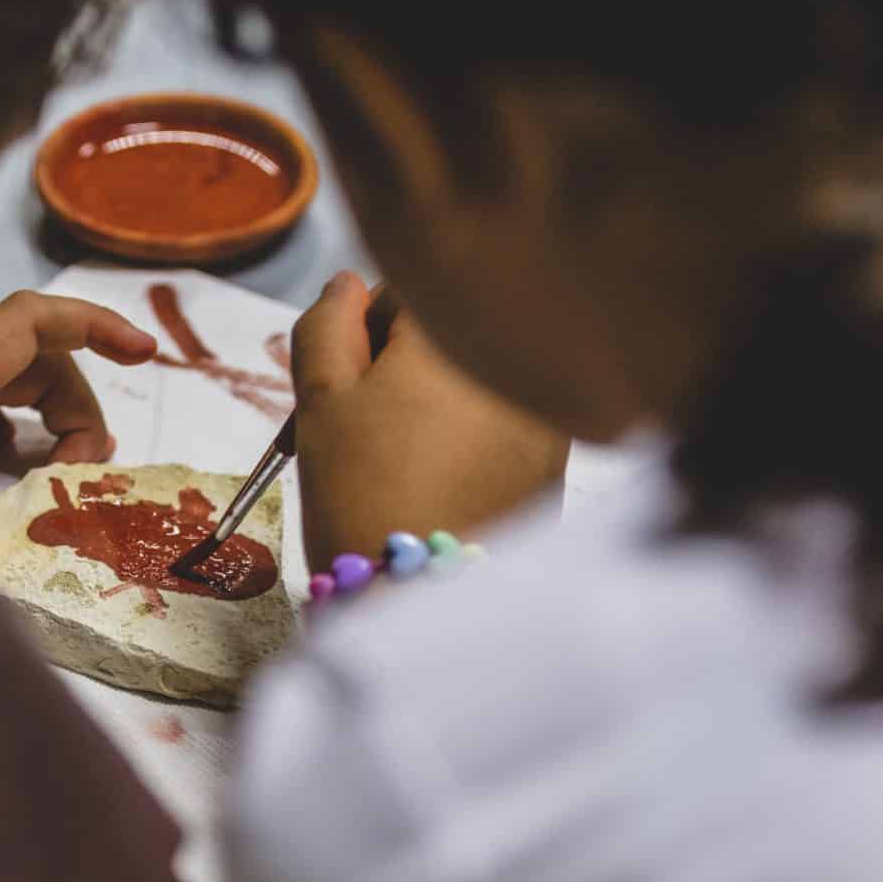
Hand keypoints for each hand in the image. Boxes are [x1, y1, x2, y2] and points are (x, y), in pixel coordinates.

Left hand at [0, 291, 156, 482]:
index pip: (26, 323)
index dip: (90, 323)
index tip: (142, 353)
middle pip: (32, 362)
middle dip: (78, 407)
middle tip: (87, 473)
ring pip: (11, 388)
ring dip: (52, 424)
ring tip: (62, 482)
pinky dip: (14, 434)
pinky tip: (15, 481)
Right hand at [292, 272, 570, 567]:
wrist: (424, 598)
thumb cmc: (361, 491)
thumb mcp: (320, 400)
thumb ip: (327, 323)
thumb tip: (347, 283)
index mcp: (456, 326)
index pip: (403, 294)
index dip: (365, 340)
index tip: (354, 393)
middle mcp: (517, 354)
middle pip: (450, 335)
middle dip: (414, 368)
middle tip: (380, 432)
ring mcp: (547, 408)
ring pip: (479, 379)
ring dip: (450, 402)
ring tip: (416, 465)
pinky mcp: (562, 460)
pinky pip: (509, 425)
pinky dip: (481, 442)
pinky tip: (452, 487)